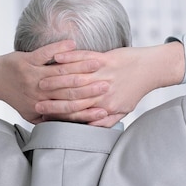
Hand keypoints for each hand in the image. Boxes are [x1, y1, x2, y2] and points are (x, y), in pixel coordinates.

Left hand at [0, 40, 110, 123]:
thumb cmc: (16, 96)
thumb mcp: (31, 114)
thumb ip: (49, 121)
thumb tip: (71, 129)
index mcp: (41, 108)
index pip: (69, 112)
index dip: (88, 111)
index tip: (105, 108)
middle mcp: (36, 94)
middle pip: (68, 92)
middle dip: (90, 89)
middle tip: (108, 84)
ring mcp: (31, 76)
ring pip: (60, 73)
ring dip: (80, 67)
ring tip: (98, 64)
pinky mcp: (26, 61)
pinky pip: (45, 53)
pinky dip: (60, 48)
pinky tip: (73, 44)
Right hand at [36, 41, 185, 126]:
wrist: (151, 69)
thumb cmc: (135, 90)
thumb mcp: (123, 110)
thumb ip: (106, 121)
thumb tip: (89, 128)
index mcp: (104, 107)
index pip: (75, 112)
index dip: (56, 112)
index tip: (40, 111)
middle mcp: (102, 92)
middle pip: (71, 95)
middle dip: (50, 96)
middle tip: (34, 94)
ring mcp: (103, 74)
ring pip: (75, 77)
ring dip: (55, 77)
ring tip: (40, 77)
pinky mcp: (106, 59)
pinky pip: (84, 58)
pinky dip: (69, 57)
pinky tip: (56, 57)